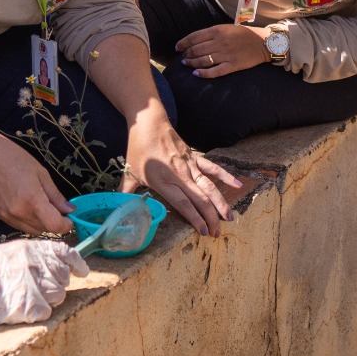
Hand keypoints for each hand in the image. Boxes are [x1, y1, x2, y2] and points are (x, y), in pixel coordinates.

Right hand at [0, 138, 74, 235]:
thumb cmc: (15, 159)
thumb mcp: (41, 173)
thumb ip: (55, 195)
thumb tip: (69, 210)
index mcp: (32, 199)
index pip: (54, 226)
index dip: (65, 225)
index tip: (70, 219)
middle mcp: (19, 212)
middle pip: (44, 230)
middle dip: (55, 223)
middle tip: (59, 210)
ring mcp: (8, 216)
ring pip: (32, 230)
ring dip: (42, 224)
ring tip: (43, 207)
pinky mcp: (0, 216)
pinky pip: (20, 226)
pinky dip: (29, 221)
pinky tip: (29, 207)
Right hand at [0, 239, 90, 323]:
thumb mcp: (11, 251)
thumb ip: (34, 254)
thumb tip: (55, 261)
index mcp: (33, 249)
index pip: (65, 253)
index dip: (77, 263)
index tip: (82, 271)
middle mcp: (37, 265)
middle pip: (63, 277)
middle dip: (56, 283)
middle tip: (39, 286)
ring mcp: (34, 286)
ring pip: (58, 295)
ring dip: (48, 298)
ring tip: (28, 297)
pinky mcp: (30, 307)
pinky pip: (47, 311)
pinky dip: (38, 311)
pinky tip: (24, 307)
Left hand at [120, 112, 241, 236]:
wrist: (149, 122)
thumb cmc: (138, 148)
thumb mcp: (129, 172)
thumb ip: (126, 193)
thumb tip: (118, 209)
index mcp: (164, 181)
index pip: (183, 204)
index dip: (195, 218)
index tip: (203, 232)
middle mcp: (180, 175)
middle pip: (200, 199)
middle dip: (210, 218)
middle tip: (218, 233)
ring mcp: (189, 165)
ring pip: (209, 186)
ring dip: (221, 203)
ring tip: (230, 217)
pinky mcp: (195, 157)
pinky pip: (212, 168)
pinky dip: (226, 176)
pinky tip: (238, 185)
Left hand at [176, 24, 269, 78]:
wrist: (262, 43)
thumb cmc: (243, 34)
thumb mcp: (226, 28)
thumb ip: (212, 34)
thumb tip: (195, 40)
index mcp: (217, 31)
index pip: (194, 37)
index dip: (183, 43)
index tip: (178, 47)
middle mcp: (219, 42)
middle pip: (196, 50)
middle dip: (186, 54)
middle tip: (183, 57)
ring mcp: (225, 55)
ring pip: (202, 61)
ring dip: (191, 63)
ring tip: (187, 64)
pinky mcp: (232, 66)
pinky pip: (214, 71)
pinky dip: (203, 73)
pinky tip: (196, 74)